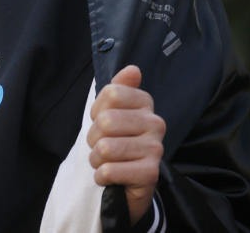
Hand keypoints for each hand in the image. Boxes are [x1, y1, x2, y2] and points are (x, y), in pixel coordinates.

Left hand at [87, 65, 165, 224]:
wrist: (133, 180)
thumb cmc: (119, 139)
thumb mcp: (114, 110)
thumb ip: (120, 87)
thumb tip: (133, 69)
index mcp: (145, 103)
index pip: (111, 93)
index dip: (97, 109)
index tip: (103, 120)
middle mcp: (155, 123)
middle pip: (106, 121)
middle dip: (93, 137)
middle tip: (102, 145)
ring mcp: (156, 149)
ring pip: (105, 148)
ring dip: (96, 159)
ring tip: (106, 161)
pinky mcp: (151, 173)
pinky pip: (109, 171)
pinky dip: (101, 175)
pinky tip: (109, 176)